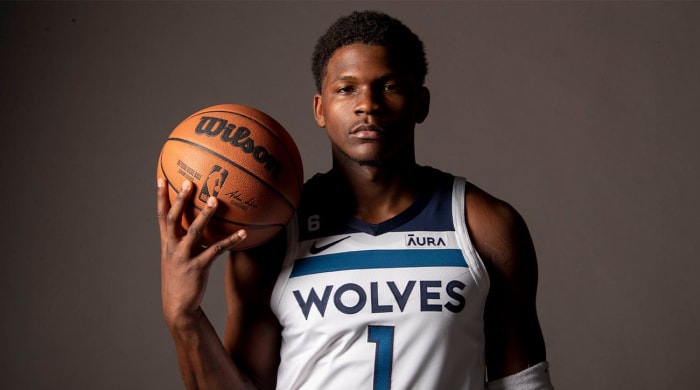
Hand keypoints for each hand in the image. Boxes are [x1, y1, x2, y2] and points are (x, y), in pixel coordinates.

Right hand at [157, 178, 246, 330]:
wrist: (178, 306)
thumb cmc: (181, 278)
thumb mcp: (176, 257)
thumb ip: (183, 240)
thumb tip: (198, 223)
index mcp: (167, 243)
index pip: (161, 216)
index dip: (161, 197)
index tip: (161, 178)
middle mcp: (172, 247)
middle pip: (174, 219)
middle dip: (180, 200)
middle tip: (189, 182)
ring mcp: (184, 257)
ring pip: (194, 232)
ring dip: (205, 215)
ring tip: (215, 200)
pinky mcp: (198, 267)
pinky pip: (216, 250)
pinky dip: (231, 240)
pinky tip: (244, 233)